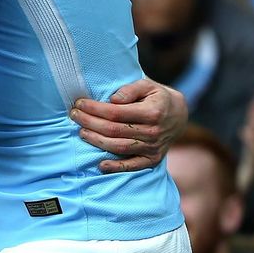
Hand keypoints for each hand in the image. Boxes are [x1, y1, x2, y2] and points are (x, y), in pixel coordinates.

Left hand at [71, 79, 186, 173]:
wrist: (179, 115)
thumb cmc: (157, 97)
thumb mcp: (148, 85)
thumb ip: (130, 89)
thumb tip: (112, 99)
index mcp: (152, 112)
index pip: (116, 113)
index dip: (95, 109)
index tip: (79, 103)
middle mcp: (153, 132)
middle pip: (113, 130)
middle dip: (90, 122)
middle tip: (74, 115)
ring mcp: (153, 148)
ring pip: (119, 147)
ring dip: (96, 141)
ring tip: (81, 132)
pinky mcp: (152, 159)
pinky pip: (133, 166)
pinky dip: (116, 167)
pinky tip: (100, 165)